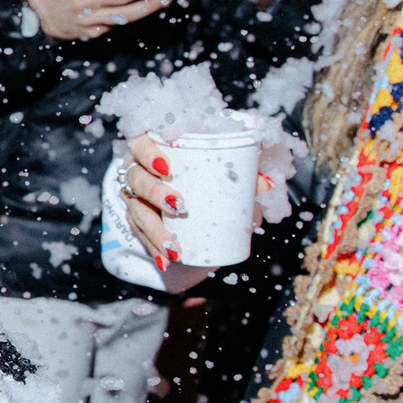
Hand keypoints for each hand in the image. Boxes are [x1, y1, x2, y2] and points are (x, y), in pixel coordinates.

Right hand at [121, 133, 277, 268]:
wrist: (184, 187)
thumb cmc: (198, 169)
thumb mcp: (217, 167)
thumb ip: (240, 173)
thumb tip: (267, 183)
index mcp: (154, 147)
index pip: (140, 142)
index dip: (148, 153)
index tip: (167, 167)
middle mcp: (139, 170)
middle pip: (136, 178)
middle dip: (155, 193)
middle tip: (179, 206)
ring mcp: (135, 196)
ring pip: (136, 210)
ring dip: (154, 230)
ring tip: (174, 246)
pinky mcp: (138, 218)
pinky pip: (141, 234)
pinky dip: (154, 248)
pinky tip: (166, 260)